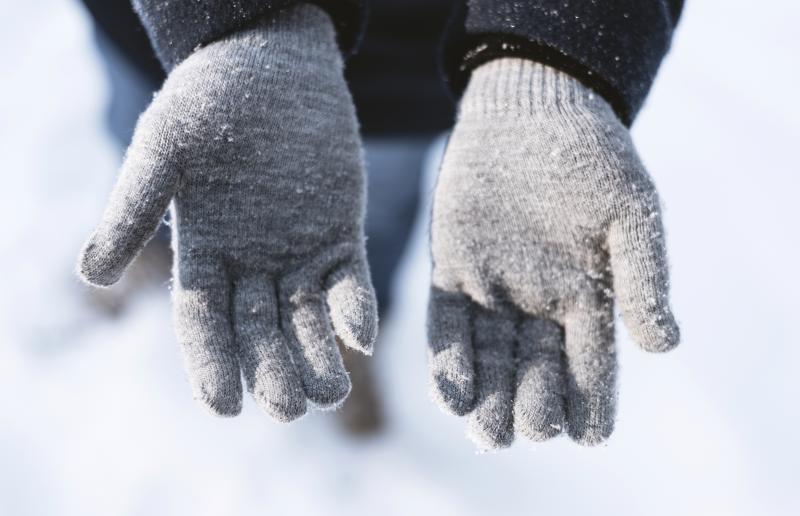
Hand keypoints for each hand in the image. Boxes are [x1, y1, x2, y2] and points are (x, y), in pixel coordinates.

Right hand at [78, 5, 376, 419]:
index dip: (210, 363)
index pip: (203, 320)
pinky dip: (355, 308)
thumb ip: (134, 208)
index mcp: (202, 251)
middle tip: (287, 409)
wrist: (272, 61)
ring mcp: (297, 251)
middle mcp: (249, 262)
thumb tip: (91, 277)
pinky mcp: (340, 233)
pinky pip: (349, 281)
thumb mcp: (164, 149)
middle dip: (272, 370)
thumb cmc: (209, 97)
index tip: (223, 408)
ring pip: (306, 319)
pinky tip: (363, 336)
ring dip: (319, 356)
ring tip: (329, 394)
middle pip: (258, 330)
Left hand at [428, 58, 678, 447]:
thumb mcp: (631, 213)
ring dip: (486, 396)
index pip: (589, 362)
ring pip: (488, 356)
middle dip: (530, 405)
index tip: (590, 437)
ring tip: (486, 432)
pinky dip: (448, 358)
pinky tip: (450, 393)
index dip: (592, 400)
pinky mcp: (450, 267)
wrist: (532, 108)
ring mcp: (491, 288)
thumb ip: (645, 276)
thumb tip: (665, 347)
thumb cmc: (592, 157)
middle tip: (524, 434)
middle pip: (532, 368)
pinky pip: (446, 322)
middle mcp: (535, 303)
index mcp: (584, 297)